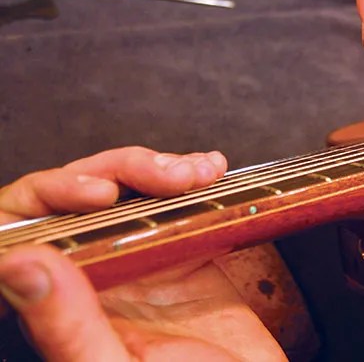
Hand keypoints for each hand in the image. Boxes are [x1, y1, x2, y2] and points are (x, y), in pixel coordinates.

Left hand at [0, 147, 286, 360]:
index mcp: (65, 305)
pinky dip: (199, 182)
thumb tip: (20, 264)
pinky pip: (182, 205)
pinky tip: (212, 174)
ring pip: (136, 193)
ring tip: (200, 173)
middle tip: (172, 176)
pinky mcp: (186, 256)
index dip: (58, 195)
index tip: (103, 192)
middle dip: (128, 170)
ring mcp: (144, 263)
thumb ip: (67, 325)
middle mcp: (99, 278)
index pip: (36, 232)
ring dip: (166, 170)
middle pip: (89, 199)